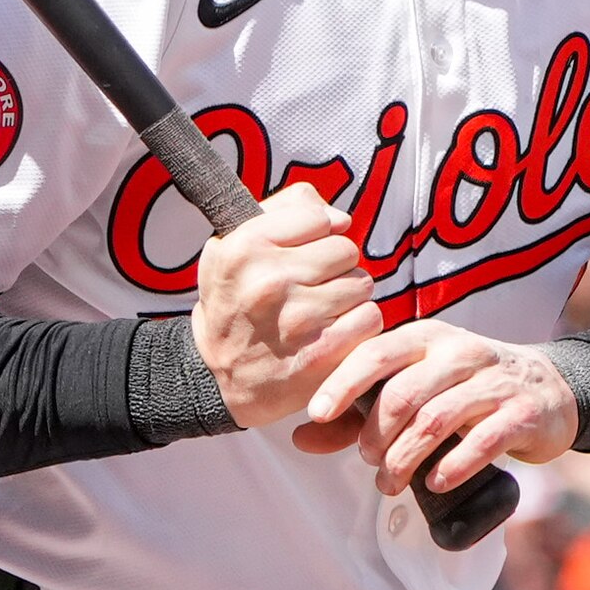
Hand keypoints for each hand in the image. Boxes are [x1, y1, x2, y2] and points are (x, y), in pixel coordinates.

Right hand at [193, 183, 384, 432]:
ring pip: (362, 283)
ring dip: (349, 297)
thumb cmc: (233, 304)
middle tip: (315, 286)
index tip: (304, 254)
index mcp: (244, 247)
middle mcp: (269, 281)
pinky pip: (369, 318)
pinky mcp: (322, 353)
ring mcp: (298, 318)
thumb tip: (339, 217)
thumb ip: (283, 212)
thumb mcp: (232, 247)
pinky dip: (359, 326)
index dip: (318, 235)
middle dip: (336, 266)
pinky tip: (335, 332)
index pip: (319, 218)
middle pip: (346, 250)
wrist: (219, 378)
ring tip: (323, 310)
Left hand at [293, 320, 580, 497]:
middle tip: (367, 461)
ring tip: (389, 483)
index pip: (377, 352)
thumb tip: (299, 436)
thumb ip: (358, 413)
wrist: (550, 391)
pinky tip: (434, 483)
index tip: (316, 413)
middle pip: (404, 392)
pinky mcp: (523, 413)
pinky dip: (453, 466)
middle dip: (376, 433)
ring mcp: (495, 381)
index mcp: (428, 338)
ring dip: (406, 458)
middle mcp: (461, 352)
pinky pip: (484, 440)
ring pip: (438, 419)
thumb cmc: (467, 391)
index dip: (343, 382)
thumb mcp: (416, 388)